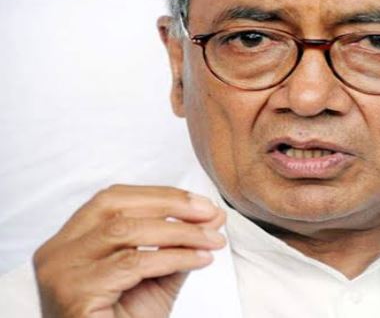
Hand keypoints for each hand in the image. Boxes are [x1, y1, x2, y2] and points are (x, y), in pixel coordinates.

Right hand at [33, 185, 226, 317]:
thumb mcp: (157, 275)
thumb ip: (180, 243)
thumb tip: (213, 214)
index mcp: (69, 242)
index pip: (112, 200)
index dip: (159, 196)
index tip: (201, 203)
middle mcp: (56, 253)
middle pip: (115, 207)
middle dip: (170, 205)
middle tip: (210, 214)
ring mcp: (60, 273)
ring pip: (126, 232)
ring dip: (179, 232)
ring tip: (213, 240)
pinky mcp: (75, 294)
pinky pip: (133, 264)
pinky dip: (174, 257)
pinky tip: (200, 260)